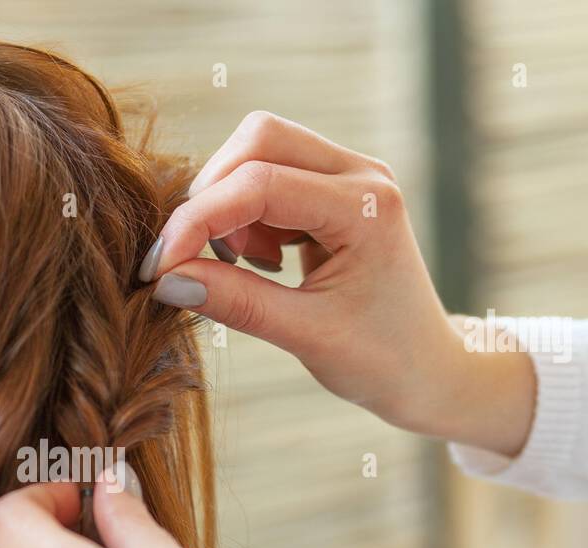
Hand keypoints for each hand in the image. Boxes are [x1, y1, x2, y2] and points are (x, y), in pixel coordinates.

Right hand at [140, 111, 535, 457]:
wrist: (428, 370)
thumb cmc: (381, 360)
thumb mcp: (305, 338)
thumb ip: (236, 303)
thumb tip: (166, 281)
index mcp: (365, 209)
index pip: (260, 186)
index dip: (198, 220)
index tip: (159, 267)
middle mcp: (361, 175)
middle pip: (257, 139)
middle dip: (211, 195)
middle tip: (197, 260)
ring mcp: (349, 176)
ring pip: (257, 151)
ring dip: (228, 206)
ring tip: (249, 269)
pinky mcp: (334, 188)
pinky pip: (267, 173)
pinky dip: (245, 215)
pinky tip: (265, 264)